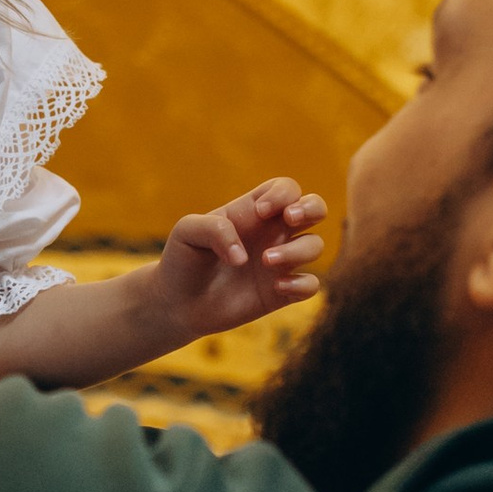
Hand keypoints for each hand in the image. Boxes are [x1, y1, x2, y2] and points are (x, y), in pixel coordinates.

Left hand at [146, 180, 326, 340]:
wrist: (177, 303)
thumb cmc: (182, 260)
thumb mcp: (187, 232)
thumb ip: (215, 229)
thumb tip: (244, 256)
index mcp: (253, 212)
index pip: (286, 188)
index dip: (282, 194)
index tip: (260, 211)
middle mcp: (272, 233)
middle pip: (315, 207)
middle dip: (312, 207)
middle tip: (289, 219)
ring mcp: (280, 263)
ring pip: (315, 245)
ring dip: (298, 250)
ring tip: (266, 260)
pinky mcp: (281, 292)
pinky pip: (311, 285)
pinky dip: (301, 284)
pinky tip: (276, 287)